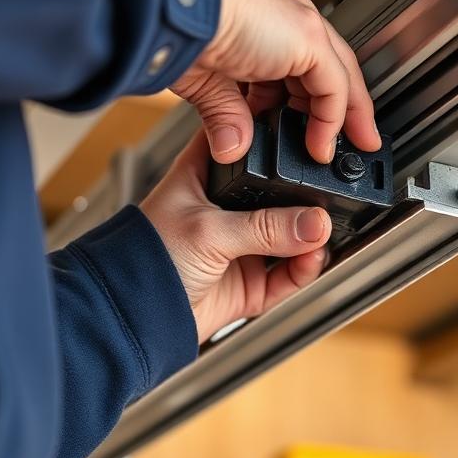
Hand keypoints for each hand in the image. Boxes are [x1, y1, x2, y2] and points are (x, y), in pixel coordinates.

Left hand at [140, 133, 331, 343]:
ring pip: (291, 235)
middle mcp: (227, 208)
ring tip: (321, 235)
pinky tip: (311, 259)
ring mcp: (241, 245)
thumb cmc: (143, 260)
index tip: (308, 139)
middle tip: (325, 198)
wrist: (132, 318)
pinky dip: (305, 268)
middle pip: (279, 193)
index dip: (275, 139)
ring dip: (310, 236)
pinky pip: (289, 273)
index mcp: (206, 176)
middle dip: (304, 197)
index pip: (248, 145)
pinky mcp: (251, 282)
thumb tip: (314, 223)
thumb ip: (265, 227)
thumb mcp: (208, 231)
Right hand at [172, 0, 379, 164]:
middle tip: (331, 147)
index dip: (307, 101)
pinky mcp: (308, 37)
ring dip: (337, 120)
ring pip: (338, 78)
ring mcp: (299, 24)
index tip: (308, 134)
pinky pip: (334, 87)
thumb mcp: (204, 81)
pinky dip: (330, 121)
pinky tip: (319, 147)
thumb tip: (232, 147)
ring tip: (329, 154)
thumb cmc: (176, 24)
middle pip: (328, 71)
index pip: (298, 64)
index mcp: (261, 21)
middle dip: (335, 112)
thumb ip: (225, 113)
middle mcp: (285, 17)